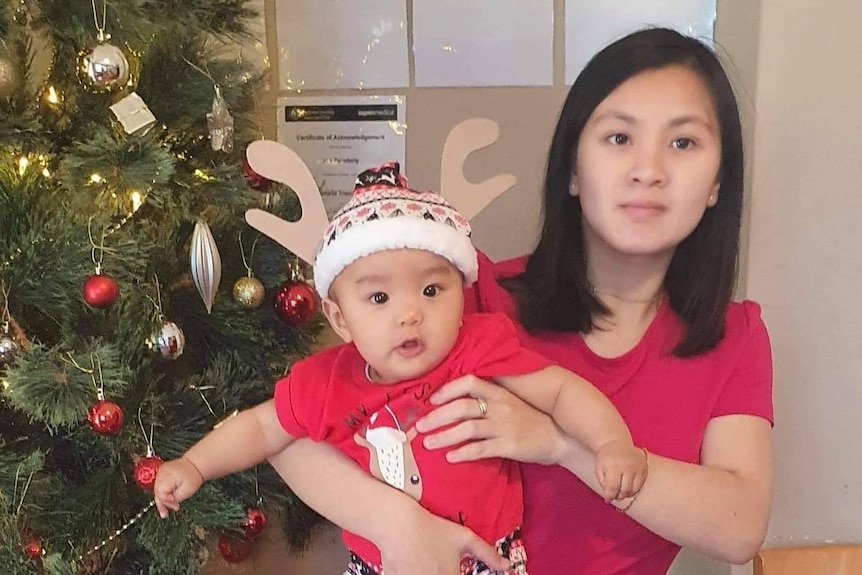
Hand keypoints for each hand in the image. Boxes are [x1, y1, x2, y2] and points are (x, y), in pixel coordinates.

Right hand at [153, 458, 204, 518]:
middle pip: (157, 492)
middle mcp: (161, 473)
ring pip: (157, 490)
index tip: (174, 505)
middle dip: (162, 503)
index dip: (166, 501)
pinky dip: (163, 493)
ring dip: (162, 500)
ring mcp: (160, 472)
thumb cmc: (193, 476)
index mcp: (167, 476)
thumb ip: (175, 499)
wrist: (196, 465)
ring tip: (165, 511)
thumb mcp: (187, 491)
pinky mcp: (162, 473)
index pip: (160, 493)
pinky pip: (159, 486)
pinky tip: (166, 500)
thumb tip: (168, 503)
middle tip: (165, 513)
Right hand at [379, 502, 507, 574]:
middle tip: (440, 563)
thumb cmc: (431, 529)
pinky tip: (414, 564)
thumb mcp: (464, 538)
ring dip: (429, 572)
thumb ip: (487, 554)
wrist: (398, 525)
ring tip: (427, 562)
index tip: (454, 569)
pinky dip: (413, 572)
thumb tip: (506, 565)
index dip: (456, 573)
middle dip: (443, 571)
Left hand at [415, 374, 567, 465]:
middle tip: (419, 427)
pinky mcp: (510, 446)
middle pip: (461, 407)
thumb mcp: (511, 402)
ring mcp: (505, 426)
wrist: (560, 438)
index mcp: (499, 392)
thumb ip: (489, 398)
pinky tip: (450, 458)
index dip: (448, 390)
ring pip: (467, 428)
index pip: (469, 382)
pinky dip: (463, 453)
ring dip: (444, 436)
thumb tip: (456, 401)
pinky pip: (481, 449)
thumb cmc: (531, 419)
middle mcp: (500, 406)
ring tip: (428, 444)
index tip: (431, 400)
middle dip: (437, 417)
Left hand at [594, 441, 647, 501]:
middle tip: (614, 494)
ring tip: (620, 489)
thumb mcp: (599, 469)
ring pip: (634, 490)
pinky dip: (633, 488)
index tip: (607, 499)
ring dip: (626, 493)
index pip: (613, 487)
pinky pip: (640, 485)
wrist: (616, 443)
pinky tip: (627, 484)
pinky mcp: (645, 467)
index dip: (610, 496)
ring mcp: (638, 466)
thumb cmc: (606, 459)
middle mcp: (627, 466)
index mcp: (613, 465)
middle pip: (625, 490)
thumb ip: (603, 484)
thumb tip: (609, 499)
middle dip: (618, 496)